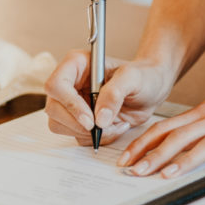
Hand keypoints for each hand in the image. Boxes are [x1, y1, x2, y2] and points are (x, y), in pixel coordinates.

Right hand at [44, 50, 175, 145]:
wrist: (151, 90)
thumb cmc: (142, 76)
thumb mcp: (132, 78)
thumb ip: (115, 94)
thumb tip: (99, 119)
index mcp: (76, 65)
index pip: (56, 85)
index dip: (69, 105)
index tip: (90, 120)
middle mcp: (69, 84)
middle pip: (53, 109)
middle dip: (78, 124)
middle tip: (103, 127)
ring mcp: (72, 104)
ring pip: (60, 126)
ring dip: (88, 134)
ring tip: (115, 125)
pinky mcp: (80, 120)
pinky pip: (77, 136)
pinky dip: (96, 139)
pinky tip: (114, 128)